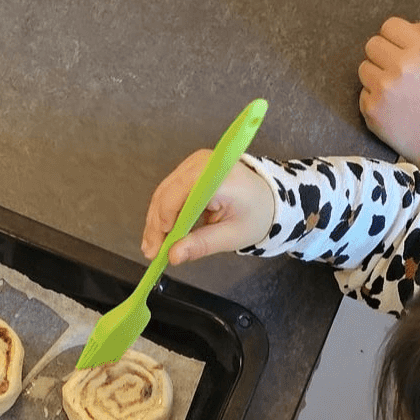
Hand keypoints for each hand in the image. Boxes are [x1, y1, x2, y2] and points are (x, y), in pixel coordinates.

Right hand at [141, 151, 275, 264]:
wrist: (268, 198)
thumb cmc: (256, 214)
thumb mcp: (232, 235)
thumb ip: (202, 244)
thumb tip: (174, 255)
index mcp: (218, 175)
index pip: (181, 193)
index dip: (165, 219)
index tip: (159, 247)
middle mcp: (203, 164)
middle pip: (167, 194)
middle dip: (156, 226)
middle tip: (151, 253)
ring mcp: (194, 164)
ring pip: (163, 194)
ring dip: (155, 222)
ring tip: (152, 247)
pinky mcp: (190, 171)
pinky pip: (169, 192)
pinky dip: (162, 214)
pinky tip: (159, 234)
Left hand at [359, 18, 419, 169]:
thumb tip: (404, 25)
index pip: (389, 26)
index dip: (393, 38)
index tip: (398, 50)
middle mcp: (400, 66)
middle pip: (371, 44)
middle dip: (382, 56)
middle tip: (396, 72)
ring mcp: (383, 88)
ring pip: (363, 67)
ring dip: (375, 76)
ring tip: (394, 91)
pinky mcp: (371, 108)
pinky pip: (362, 92)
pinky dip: (373, 99)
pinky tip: (391, 108)